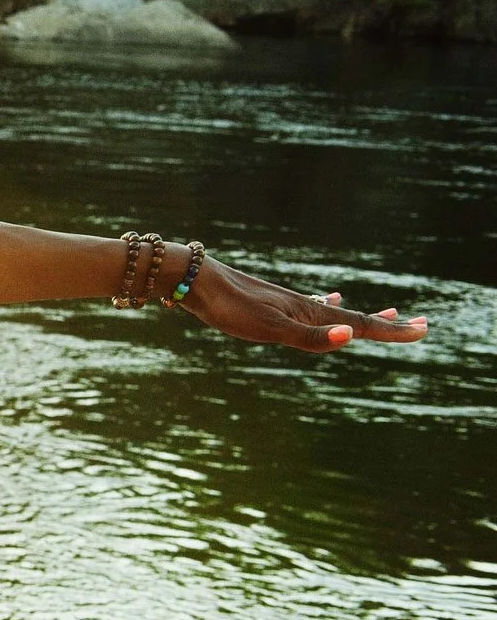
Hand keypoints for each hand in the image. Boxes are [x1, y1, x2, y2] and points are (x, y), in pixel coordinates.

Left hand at [181, 258, 429, 352]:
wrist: (194, 280)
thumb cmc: (230, 307)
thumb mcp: (270, 328)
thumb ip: (309, 337)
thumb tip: (350, 339)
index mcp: (310, 314)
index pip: (361, 326)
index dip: (392, 331)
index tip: (425, 329)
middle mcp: (304, 306)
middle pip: (354, 318)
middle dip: (386, 325)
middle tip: (417, 324)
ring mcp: (288, 303)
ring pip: (335, 312)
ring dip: (362, 317)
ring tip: (384, 314)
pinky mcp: (270, 302)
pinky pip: (310, 306)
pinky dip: (327, 307)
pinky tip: (326, 300)